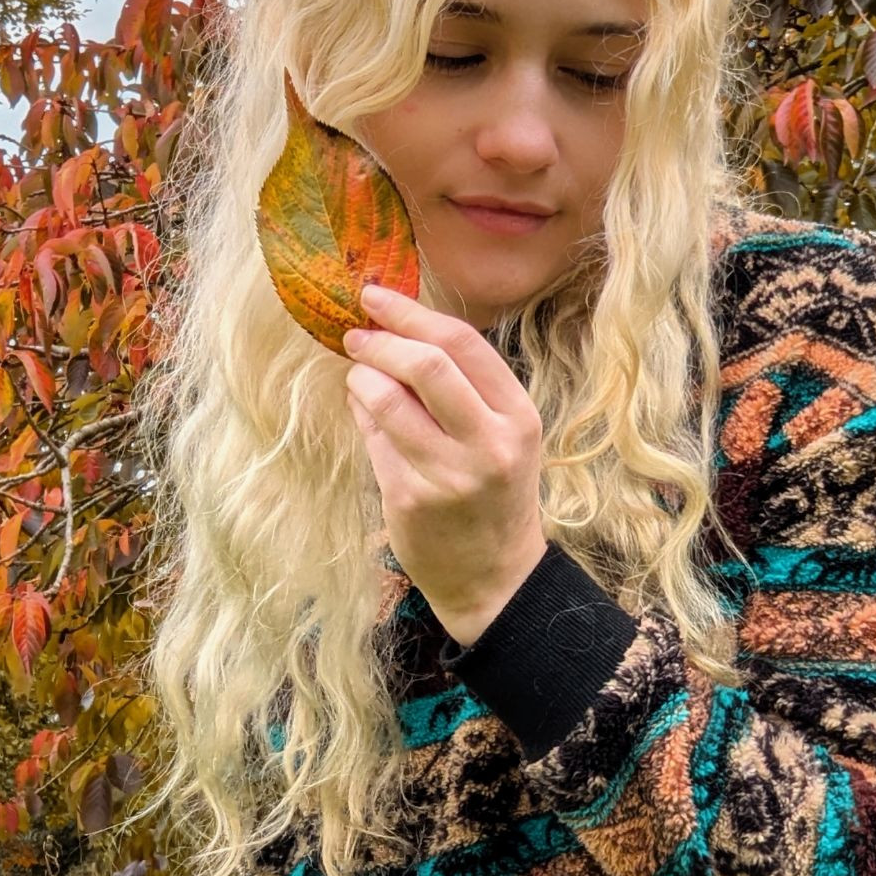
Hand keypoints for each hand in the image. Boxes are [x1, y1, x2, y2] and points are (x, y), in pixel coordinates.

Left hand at [340, 281, 548, 639]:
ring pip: (386, 400)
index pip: (463, 344)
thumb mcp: (502, 438)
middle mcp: (489, 443)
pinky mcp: (409, 498)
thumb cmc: (495, 495)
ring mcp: (448, 474)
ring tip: (358, 374)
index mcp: (518, 418)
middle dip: (382, 339)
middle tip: (356, 333)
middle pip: (426, 364)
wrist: (495, 578)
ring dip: (362, 377)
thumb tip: (398, 331)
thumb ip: (463, 389)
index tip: (378, 296)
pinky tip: (362, 409)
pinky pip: (373, 439)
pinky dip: (361, 414)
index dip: (413, 312)